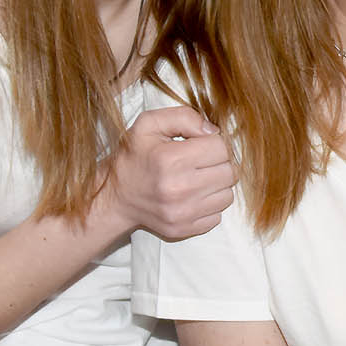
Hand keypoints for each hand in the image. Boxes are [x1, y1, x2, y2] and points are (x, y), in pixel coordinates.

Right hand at [106, 106, 236, 240]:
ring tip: (197, 178)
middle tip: (202, 162)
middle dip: (219, 163)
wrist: (116, 196)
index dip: (215, 143)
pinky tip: (193, 196)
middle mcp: (178, 188)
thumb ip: (184, 117)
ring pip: (227, 195)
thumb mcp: (149, 124)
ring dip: (217, 185)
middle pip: (229, 172)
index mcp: (170, 159)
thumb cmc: (135, 157)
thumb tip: (213, 131)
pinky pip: (217, 215)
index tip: (203, 145)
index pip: (221, 148)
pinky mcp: (184, 228)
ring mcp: (182, 212)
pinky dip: (209, 205)